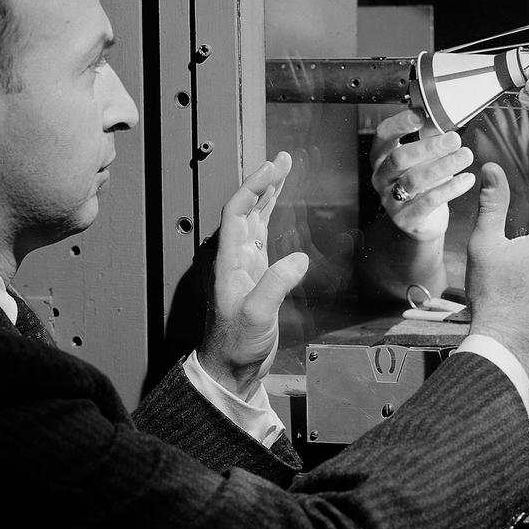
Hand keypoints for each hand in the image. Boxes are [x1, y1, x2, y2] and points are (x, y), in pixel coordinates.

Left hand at [200, 151, 309, 399]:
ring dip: (268, 195)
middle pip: (246, 208)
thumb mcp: (256, 314)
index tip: (274, 167)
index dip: (255, 185)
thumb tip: (299, 259)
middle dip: (264, 181)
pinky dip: (271, 217)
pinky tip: (279, 209)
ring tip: (283, 173)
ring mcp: (244, 265)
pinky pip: (263, 236)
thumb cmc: (235, 344)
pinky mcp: (256, 276)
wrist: (229, 369)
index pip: (237, 210)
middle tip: (283, 160)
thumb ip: (275, 284)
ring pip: (255, 219)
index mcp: (229, 260)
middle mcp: (234, 257)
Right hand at [370, 110, 474, 242]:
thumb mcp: (424, 158)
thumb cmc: (422, 184)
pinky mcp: (406, 218)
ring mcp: (391, 200)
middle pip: (399, 158)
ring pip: (414, 179)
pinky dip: (450, 189)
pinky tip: (466, 179)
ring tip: (465, 156)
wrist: (422, 221)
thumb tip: (444, 116)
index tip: (421, 115)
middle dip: (428, 147)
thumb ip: (430, 137)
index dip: (399, 124)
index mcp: (382, 157)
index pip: (383, 135)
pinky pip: (428, 202)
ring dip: (443, 166)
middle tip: (453, 139)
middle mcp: (382, 177)